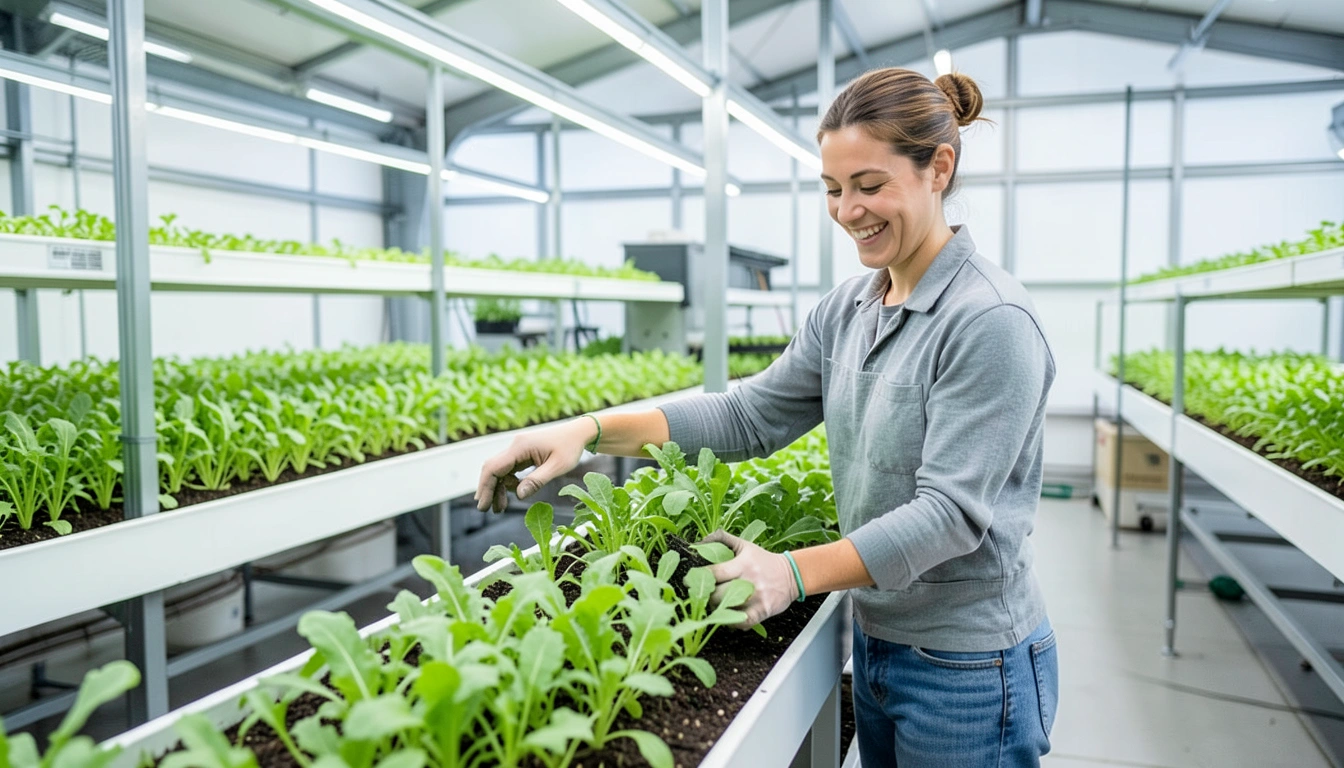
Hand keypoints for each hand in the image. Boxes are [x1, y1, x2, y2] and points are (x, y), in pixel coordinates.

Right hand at [475, 418, 596, 512]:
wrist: (579, 432)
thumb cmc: (570, 447)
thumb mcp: (557, 466)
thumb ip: (537, 480)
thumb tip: (519, 495)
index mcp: (520, 447)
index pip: (494, 467)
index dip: (485, 487)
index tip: (482, 506)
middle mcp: (515, 446)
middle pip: (492, 469)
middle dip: (487, 489)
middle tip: (486, 510)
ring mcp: (518, 449)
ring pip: (499, 470)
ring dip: (497, 488)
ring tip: (500, 508)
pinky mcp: (522, 453)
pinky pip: (509, 469)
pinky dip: (507, 482)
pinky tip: (511, 494)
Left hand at [704, 530, 798, 628]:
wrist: (791, 575)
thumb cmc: (764, 560)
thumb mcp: (745, 545)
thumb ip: (723, 539)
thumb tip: (701, 540)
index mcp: (742, 564)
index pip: (714, 573)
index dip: (698, 577)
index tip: (689, 581)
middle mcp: (749, 581)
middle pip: (717, 595)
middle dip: (706, 596)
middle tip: (702, 595)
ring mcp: (756, 598)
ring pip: (727, 609)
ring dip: (716, 609)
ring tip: (714, 604)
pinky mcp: (763, 611)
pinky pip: (741, 622)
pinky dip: (732, 621)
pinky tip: (728, 615)